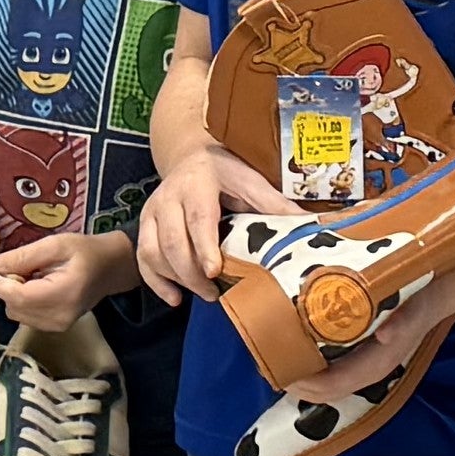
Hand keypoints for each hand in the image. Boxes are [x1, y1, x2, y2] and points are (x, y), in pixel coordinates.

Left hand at [0, 227, 111, 332]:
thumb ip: (21, 256)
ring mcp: (58, 326)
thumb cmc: (84, 251)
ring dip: (16, 296)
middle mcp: (59, 317)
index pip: (16, 296)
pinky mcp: (55, 329)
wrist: (110, 268)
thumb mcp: (54, 244)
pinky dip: (24, 303)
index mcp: (63, 293)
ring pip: (16, 314)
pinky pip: (25, 318)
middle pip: (13, 307)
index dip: (0, 282)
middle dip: (9, 287)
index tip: (2, 264)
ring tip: (32, 278)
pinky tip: (37, 289)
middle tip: (23, 268)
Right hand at [139, 140, 275, 304]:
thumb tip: (311, 225)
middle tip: (215, 292)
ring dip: (175, 279)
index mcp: (199, 182)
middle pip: (173, 241)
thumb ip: (275, 204)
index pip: (198, 217)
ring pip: (153, 252)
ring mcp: (152, 212)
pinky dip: (156, 282)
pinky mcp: (143, 227)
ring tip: (204, 294)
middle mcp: (169, 196)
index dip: (204, 246)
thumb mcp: (251, 181)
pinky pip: (143, 259)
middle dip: (192, 272)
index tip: (214, 271)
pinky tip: (175, 297)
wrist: (192, 158)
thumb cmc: (226, 174)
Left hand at [288, 275, 450, 410]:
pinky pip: (327, 372)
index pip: (331, 387)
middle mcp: (365, 372)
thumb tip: (386, 336)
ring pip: (323, 385)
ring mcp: (360, 367)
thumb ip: (401, 325)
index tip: (279, 369)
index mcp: (373, 366)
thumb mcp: (411, 311)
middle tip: (267, 364)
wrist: (432, 299)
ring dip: (299, 378)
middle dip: (294, 384)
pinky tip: (293, 351)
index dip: (304, 383)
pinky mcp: (357, 358)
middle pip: (322, 393)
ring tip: (275, 359)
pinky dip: (308, 368)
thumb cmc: (416, 305)